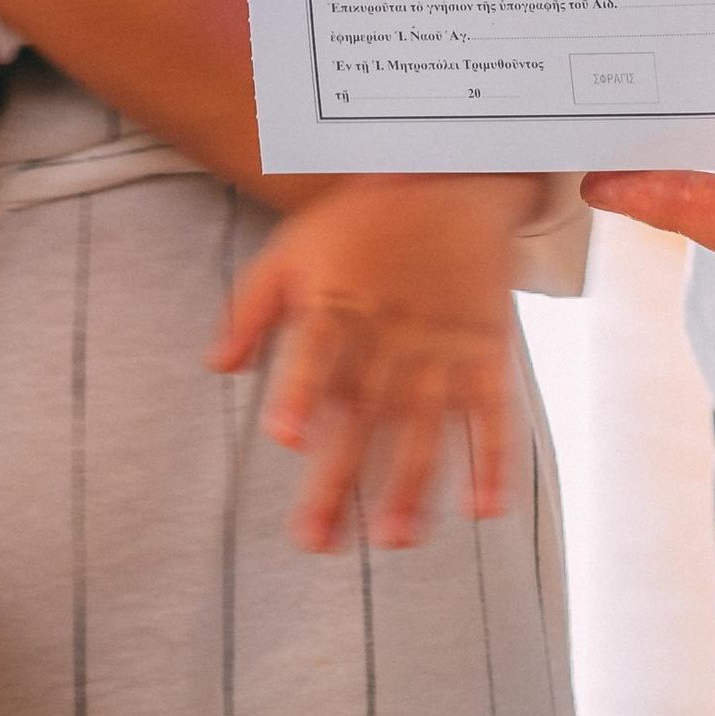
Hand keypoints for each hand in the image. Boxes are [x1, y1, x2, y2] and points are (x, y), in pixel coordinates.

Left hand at [211, 175, 534, 551]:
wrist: (451, 175)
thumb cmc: (362, 220)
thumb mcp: (293, 248)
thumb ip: (251, 309)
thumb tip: (218, 367)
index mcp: (341, 305)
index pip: (317, 351)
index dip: (302, 391)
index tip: (286, 436)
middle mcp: (392, 333)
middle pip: (364, 413)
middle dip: (340, 481)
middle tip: (316, 540)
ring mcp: (444, 347)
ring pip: (427, 426)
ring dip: (412, 485)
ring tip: (395, 537)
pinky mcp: (487, 351)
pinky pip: (496, 411)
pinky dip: (492, 459)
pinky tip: (483, 506)